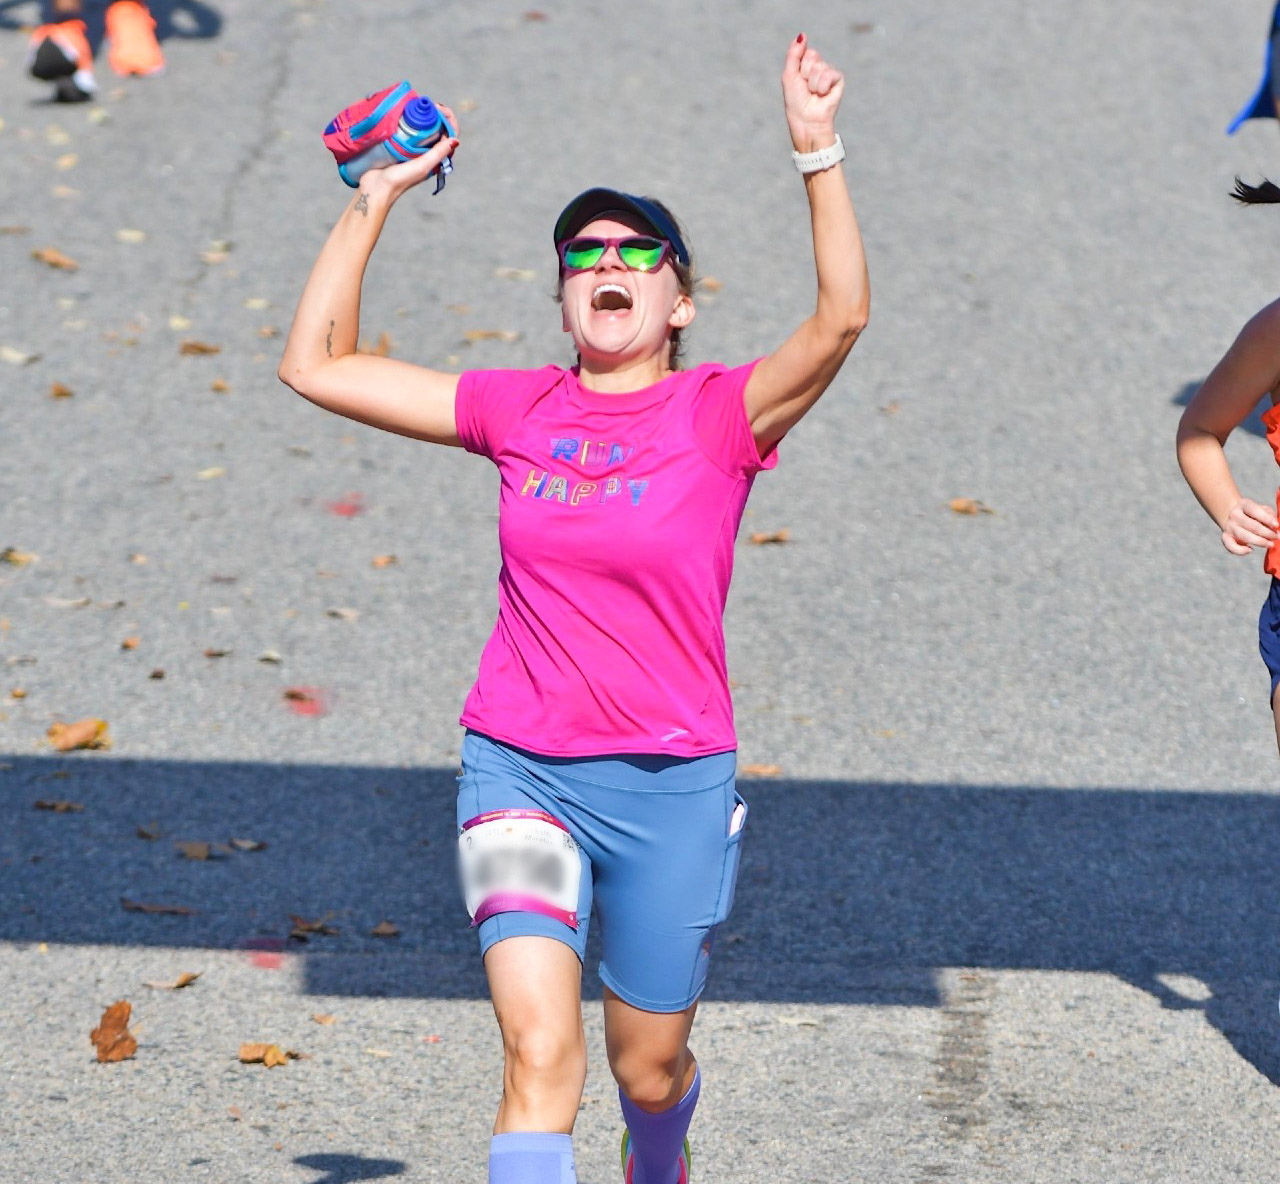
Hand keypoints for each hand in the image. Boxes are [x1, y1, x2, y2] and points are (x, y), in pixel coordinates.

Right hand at [358, 104, 459, 201]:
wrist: (376, 188)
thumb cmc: (399, 180)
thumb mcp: (422, 166)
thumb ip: (437, 154)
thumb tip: (455, 140)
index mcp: (435, 159)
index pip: (449, 136)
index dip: (448, 119)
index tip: (436, 108)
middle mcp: (426, 154)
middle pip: (437, 129)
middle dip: (434, 114)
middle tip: (424, 104)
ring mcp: (412, 150)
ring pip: (422, 128)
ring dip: (421, 116)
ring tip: (414, 106)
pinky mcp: (398, 147)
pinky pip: (408, 130)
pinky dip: (408, 120)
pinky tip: (402, 113)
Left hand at [782, 34, 843, 151]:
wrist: (806, 120)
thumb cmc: (796, 101)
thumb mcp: (789, 75)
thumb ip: (794, 54)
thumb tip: (802, 35)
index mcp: (807, 64)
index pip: (805, 51)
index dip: (799, 67)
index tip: (798, 80)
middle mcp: (819, 67)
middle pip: (812, 56)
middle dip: (805, 74)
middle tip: (806, 89)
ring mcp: (829, 73)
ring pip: (819, 67)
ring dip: (812, 83)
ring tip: (814, 94)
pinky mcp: (839, 81)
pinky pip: (829, 74)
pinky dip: (822, 86)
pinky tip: (822, 95)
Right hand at [1221, 496, 1278, 554]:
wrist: (1232, 515)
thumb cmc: (1252, 513)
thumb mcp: (1261, 508)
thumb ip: (1269, 515)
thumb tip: (1274, 527)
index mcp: (1243, 504)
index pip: (1255, 510)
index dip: (1266, 519)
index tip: (1277, 525)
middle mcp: (1234, 515)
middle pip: (1251, 525)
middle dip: (1267, 533)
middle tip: (1277, 537)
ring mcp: (1229, 526)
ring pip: (1244, 537)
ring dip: (1260, 542)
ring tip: (1271, 544)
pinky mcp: (1225, 537)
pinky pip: (1231, 546)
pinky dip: (1240, 550)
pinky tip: (1250, 550)